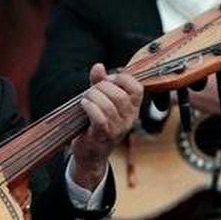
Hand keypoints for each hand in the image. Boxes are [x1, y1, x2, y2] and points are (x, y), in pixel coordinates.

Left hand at [69, 63, 143, 190]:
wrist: (91, 153)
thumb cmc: (96, 124)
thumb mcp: (100, 100)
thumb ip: (99, 82)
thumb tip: (98, 66)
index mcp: (132, 108)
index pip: (137, 88)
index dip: (122, 78)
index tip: (108, 79)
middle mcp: (129, 119)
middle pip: (120, 95)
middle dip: (102, 87)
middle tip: (91, 90)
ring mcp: (117, 129)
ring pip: (108, 106)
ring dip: (93, 97)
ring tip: (85, 98)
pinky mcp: (103, 136)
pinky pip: (99, 118)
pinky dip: (89, 107)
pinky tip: (83, 105)